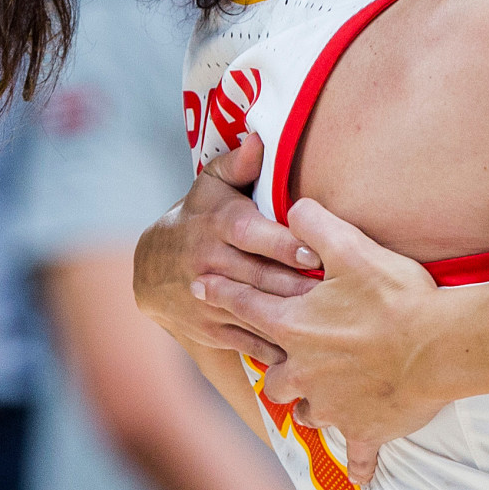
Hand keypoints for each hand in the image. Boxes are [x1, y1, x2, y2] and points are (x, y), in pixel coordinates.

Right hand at [133, 133, 319, 364]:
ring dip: (290, 319)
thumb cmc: (199, 215)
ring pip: (254, 311)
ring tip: (330, 323)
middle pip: (259, 276)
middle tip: (337, 292)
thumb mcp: (211, 184)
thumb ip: (239, 164)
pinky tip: (308, 351)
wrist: (151, 268)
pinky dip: (274, 347)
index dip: (284, 244)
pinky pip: (246, 340)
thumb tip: (259, 138)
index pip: (253, 234)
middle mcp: (210, 262)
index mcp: (217, 224)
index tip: (315, 251)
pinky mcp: (209, 327)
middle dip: (297, 285)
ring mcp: (208, 298)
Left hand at [197, 197, 446, 484]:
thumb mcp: (351, 247)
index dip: (222, 293)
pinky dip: (357, 461)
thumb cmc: (396, 296)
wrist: (438, 346)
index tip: (198, 287)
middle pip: (271, 373)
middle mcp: (303, 370)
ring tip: (320, 394)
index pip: (246, 306)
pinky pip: (355, 452)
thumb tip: (292, 206)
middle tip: (280, 355)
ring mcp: (332, 403)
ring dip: (311, 402)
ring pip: (306, 409)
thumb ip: (314, 224)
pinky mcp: (364, 428)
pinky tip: (358, 474)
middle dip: (272, 363)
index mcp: (295, 326)